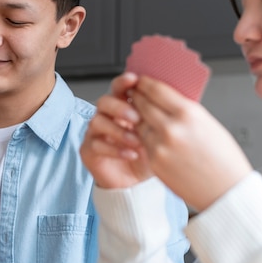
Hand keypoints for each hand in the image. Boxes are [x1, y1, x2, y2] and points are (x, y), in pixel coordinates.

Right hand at [80, 72, 153, 187]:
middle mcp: (106, 117)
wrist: (137, 183)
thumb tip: (173, 97)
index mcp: (123, 107)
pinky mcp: (88, 149)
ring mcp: (95, 132)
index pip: (119, 88)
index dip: (124, 82)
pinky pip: (96, 144)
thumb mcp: (160, 135)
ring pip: (97, 121)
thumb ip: (160, 116)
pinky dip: (115, 149)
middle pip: (104, 101)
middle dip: (120, 107)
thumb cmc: (148, 157)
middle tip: (136, 118)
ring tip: (136, 141)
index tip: (134, 79)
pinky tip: (131, 154)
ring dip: (118, 130)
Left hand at [130, 75, 252, 210]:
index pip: (157, 90)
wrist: (224, 190)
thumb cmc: (222, 158)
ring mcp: (159, 145)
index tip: (140, 80)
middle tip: (132, 92)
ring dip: (136, 117)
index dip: (145, 83)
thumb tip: (167, 100)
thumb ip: (185, 111)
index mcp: (188, 113)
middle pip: (142, 104)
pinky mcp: (153, 161)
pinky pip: (142, 142)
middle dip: (136, 97)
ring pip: (138, 123)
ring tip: (137, 113)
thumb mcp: (208, 124)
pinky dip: (141, 135)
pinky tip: (144, 132)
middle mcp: (171, 127)